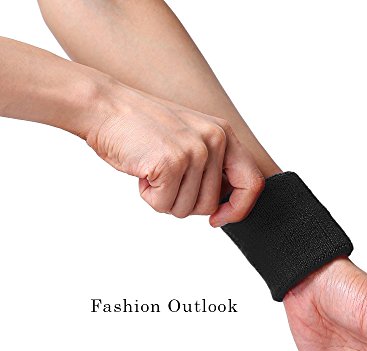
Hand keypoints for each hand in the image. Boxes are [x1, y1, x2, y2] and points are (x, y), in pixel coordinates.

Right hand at [85, 81, 263, 223]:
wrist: (106, 107)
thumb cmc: (144, 128)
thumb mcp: (191, 139)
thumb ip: (213, 167)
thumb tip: (225, 206)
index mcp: (225, 135)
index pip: (252, 183)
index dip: (238, 209)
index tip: (219, 218)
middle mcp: (215, 140)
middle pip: (210, 204)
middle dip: (183, 200)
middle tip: (165, 176)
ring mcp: (195, 150)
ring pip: (187, 209)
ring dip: (164, 198)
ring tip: (153, 168)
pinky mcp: (172, 162)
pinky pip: (164, 205)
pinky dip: (148, 196)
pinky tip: (143, 170)